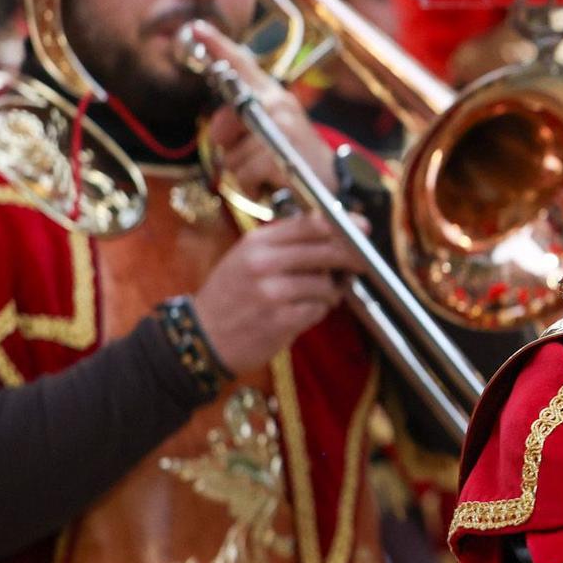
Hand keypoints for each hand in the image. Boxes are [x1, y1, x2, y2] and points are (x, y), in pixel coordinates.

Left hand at [188, 21, 338, 200]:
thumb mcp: (271, 135)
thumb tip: (216, 133)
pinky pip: (243, 173)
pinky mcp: (281, 152)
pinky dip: (251, 187)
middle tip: (251, 155)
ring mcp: (281, 127)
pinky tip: (270, 186)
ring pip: (232, 154)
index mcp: (275, 97)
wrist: (334, 185)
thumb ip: (242, 126)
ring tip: (268, 174)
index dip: (218, 46)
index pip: (243, 65)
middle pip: (226, 117)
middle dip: (228, 141)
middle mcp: (278, 105)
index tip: (196, 28)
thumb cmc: (297, 161)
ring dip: (243, 173)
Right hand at [191, 211, 366, 375]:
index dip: (342, 224)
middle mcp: (263, 263)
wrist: (201, 338)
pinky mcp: (280, 320)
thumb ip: (286, 245)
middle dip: (351, 256)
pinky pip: (318, 310)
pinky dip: (317, 312)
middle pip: (326, 250)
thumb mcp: (247, 258)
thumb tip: (335, 236)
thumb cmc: (230, 297)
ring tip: (316, 297)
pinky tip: (303, 313)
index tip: (362, 227)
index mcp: (257, 243)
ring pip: (325, 284)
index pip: (310, 224)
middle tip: (362, 262)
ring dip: (329, 292)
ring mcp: (272, 292)